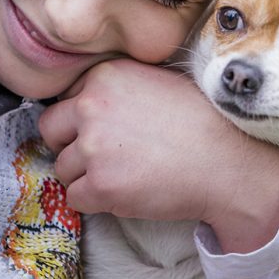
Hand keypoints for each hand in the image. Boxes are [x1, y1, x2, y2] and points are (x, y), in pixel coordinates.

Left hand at [40, 58, 278, 252]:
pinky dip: (95, 201)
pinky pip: (75, 198)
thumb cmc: (201, 121)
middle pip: (51, 129)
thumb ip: (117, 89)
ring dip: (85, 176)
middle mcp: (92, 106)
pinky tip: (126, 192)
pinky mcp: (100, 185)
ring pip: (62, 167)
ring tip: (124, 175)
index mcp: (105, 76)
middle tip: (102, 156)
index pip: (68, 99)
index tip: (106, 131)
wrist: (227, 161)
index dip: (84, 118)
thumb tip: (87, 105)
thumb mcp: (157, 82)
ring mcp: (93, 147)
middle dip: (71, 144)